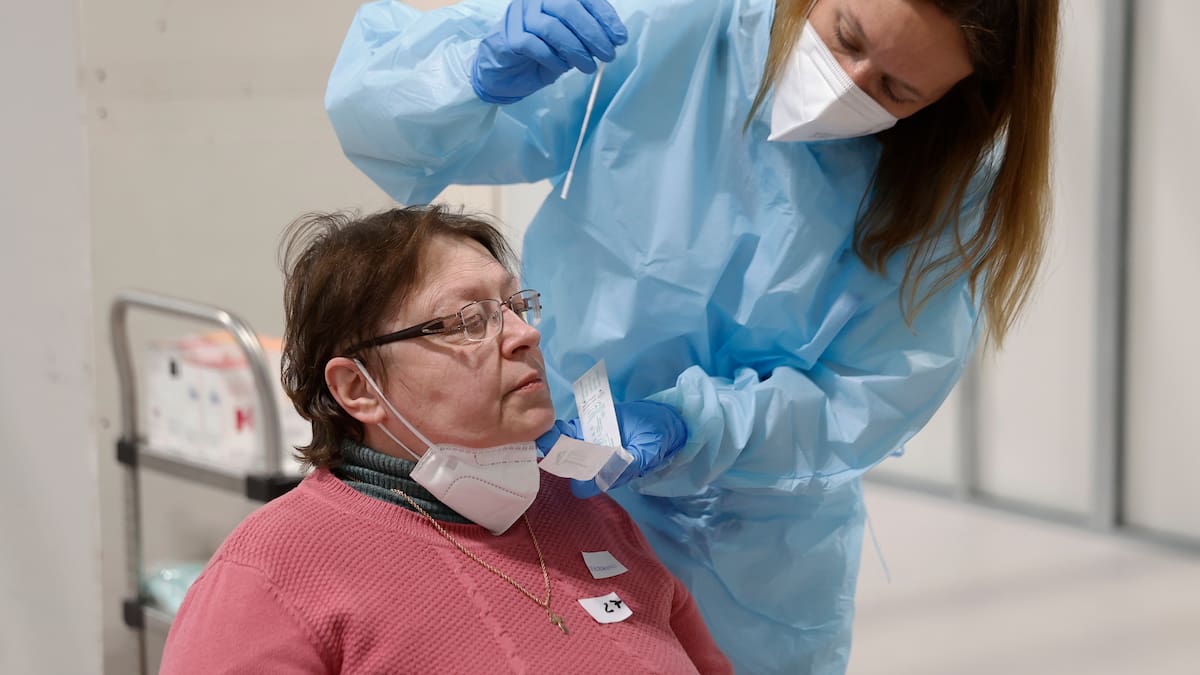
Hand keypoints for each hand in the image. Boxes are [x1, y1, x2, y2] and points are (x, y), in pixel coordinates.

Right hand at [471, 0, 627, 103]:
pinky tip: (562, 69)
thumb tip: (612, 40)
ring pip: (552, 27)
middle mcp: (534, 0)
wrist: (503, 74)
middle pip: (569, 8)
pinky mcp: (508, 36)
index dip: (604, 16)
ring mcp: (518, 16)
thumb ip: (585, 36)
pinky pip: (534, 44)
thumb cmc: (538, 56)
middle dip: (593, 33)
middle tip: (608, 55)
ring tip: (589, 67)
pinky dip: (553, 58)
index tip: (620, 37)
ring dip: (576, 49)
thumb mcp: (568, 44)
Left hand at [536, 400, 687, 497]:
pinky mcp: (590, 429)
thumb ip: (631, 462)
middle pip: (572, 466)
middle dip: (559, 459)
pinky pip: (572, 431)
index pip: (587, 485)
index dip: (577, 479)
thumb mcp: (649, 451)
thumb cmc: (658, 439)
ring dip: (555, 442)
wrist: (662, 418)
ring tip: (547, 435)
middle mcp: (598, 462)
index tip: (569, 467)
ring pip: (568, 447)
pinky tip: (555, 425)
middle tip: (549, 448)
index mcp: (611, 474)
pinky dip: (562, 429)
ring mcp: (592, 445)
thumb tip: (611, 469)